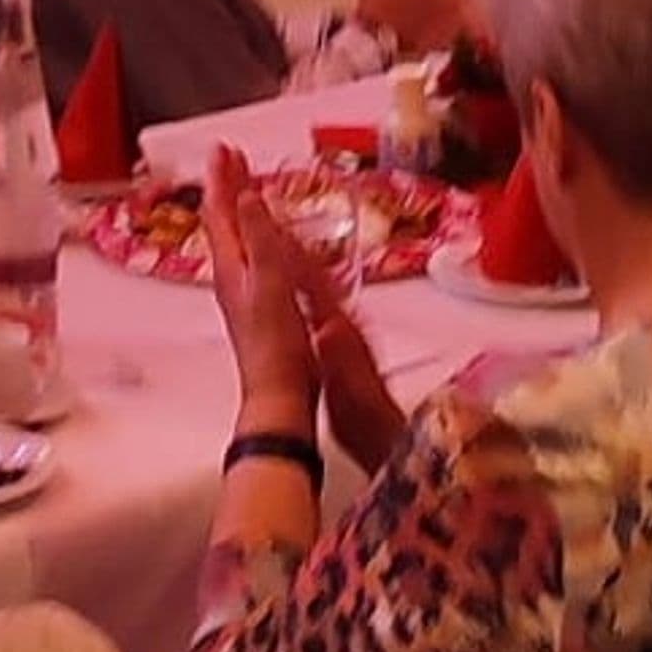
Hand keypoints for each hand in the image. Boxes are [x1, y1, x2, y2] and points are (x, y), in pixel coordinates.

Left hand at [202, 146, 321, 423]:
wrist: (279, 399)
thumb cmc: (276, 347)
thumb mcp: (270, 283)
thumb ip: (260, 238)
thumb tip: (247, 195)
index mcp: (232, 267)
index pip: (221, 211)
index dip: (222, 178)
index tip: (223, 148)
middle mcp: (232, 277)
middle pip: (225, 221)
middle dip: (228, 186)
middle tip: (230, 157)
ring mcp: (244, 293)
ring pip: (237, 238)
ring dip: (240, 208)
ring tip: (245, 187)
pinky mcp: (260, 307)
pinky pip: (252, 256)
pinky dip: (256, 234)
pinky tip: (266, 241)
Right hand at [282, 233, 402, 473]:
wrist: (384, 437)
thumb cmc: (367, 418)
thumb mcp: (352, 391)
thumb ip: (342, 360)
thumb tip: (327, 330)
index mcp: (342, 327)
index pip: (313, 282)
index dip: (291, 254)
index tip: (269, 228)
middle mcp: (342, 319)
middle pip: (313, 270)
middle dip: (289, 240)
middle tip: (266, 214)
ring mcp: (340, 326)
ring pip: (312, 279)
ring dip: (291, 254)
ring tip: (271, 231)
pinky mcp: (335, 339)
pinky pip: (311, 297)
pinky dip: (296, 278)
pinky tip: (285, 276)